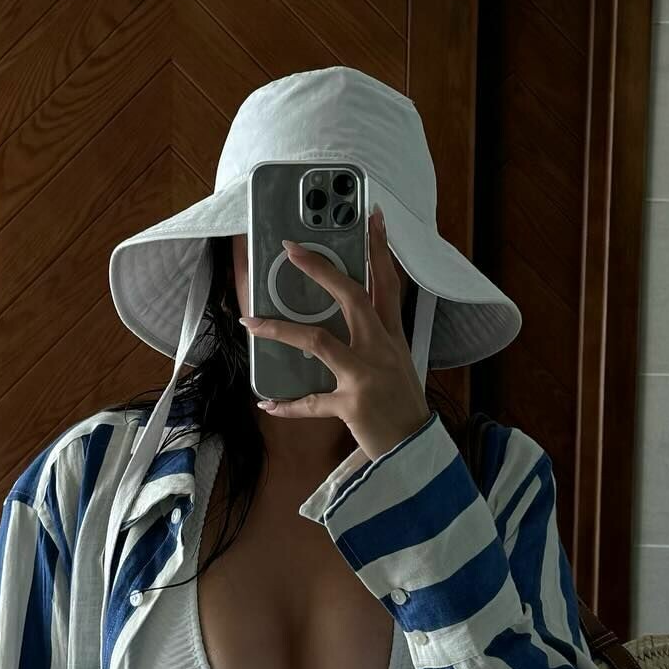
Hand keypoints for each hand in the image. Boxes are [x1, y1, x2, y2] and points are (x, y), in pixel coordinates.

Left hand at [239, 204, 432, 461]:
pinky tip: (268, 404)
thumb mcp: (396, 366)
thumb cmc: (402, 408)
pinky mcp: (353, 404)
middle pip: (352, 297)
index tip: (372, 218)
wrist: (416, 450)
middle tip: (292, 249)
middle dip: (320, 270)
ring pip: (318, 341)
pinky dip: (288, 404)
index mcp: (392, 338)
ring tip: (251, 322)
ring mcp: (366, 375)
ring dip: (280, 330)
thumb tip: (342, 325)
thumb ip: (374, 342)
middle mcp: (381, 349)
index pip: (387, 284)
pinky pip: (311, 402)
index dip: (379, 249)